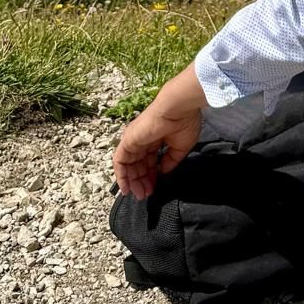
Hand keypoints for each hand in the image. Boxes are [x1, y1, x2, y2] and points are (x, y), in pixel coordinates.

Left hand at [113, 68, 205, 200]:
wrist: (178, 109)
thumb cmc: (183, 123)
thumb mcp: (180, 148)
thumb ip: (170, 161)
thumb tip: (162, 172)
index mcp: (155, 138)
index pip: (149, 160)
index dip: (152, 175)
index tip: (155, 187)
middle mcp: (142, 139)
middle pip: (138, 164)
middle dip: (142, 181)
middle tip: (146, 195)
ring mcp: (134, 139)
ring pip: (128, 165)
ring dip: (133, 181)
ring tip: (140, 195)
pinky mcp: (128, 141)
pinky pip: (120, 161)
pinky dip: (121, 176)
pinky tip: (126, 188)